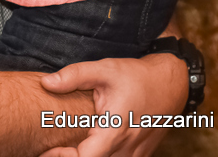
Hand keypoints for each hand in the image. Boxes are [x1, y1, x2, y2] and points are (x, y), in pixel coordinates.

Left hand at [38, 54, 188, 156]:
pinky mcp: (140, 154)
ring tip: (71, 146)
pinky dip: (104, 155)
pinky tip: (92, 144)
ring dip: (90, 155)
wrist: (171, 83)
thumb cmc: (136, 76)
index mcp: (115, 129)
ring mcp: (135, 154)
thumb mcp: (104, 69)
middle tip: (54, 148)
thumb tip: (47, 82)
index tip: (49, 150)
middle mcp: (127, 147)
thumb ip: (75, 75)